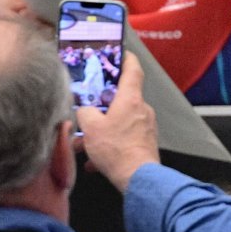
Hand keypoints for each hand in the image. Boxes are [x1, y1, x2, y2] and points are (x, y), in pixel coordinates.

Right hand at [77, 53, 159, 192]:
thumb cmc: (117, 150)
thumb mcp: (90, 127)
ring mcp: (146, 127)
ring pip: (121, 121)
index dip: (125, 58)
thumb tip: (84, 111)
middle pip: (122, 98)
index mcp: (130, 99)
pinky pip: (125, 139)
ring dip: (104, 130)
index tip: (120, 52)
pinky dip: (110, 146)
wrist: (138, 178)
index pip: (132, 69)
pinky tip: (95, 161)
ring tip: (86, 145)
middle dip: (104, 104)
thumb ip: (85, 112)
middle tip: (90, 108)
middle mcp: (142, 110)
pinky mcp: (145, 143)